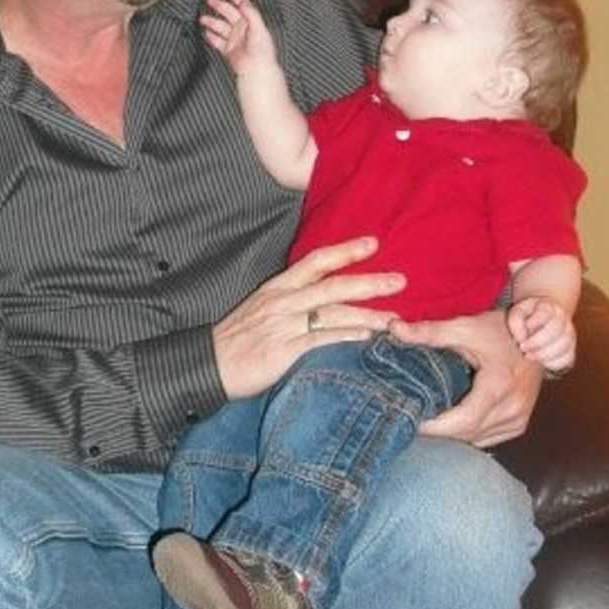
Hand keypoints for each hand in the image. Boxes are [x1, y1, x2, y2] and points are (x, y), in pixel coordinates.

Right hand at [200, 0, 275, 75]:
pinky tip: (206, 32)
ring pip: (221, 27)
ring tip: (202, 18)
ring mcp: (234, 39)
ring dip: (212, 22)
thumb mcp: (258, 28)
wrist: (256, 69)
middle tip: (210, 0)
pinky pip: (218, 41)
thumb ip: (251, 13)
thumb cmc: (261, 50)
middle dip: (219, 6)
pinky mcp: (228, 50)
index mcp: (250, 22)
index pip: (242, 5)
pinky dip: (211, 37)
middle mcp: (242, 29)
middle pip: (229, 13)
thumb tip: (242, 2)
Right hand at [213, 237, 403, 398]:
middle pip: (333, 285)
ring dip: (367, 314)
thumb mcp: (260, 309)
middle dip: (369, 282)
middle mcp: (283, 301)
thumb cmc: (235, 340)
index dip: (346, 250)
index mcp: (278, 288)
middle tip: (401, 280)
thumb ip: (289, 301)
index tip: (374, 242)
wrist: (207, 365)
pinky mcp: (283, 350)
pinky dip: (344, 336)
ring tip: (394, 318)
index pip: (316, 261)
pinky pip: (320, 340)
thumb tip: (320, 300)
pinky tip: (365, 338)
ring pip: (332, 312)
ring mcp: (283, 325)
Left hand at [389, 310, 542, 447]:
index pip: (462, 421)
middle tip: (410, 421)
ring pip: (477, 440)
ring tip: (426, 422)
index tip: (410, 420)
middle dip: (438, 433)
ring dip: (452, 436)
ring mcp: (518, 419)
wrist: (539, 334)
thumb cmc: (502, 330)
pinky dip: (468, 434)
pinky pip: (487, 438)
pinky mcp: (519, 424)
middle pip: (467, 434)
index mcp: (499, 386)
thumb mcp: (466, 327)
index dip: (435, 427)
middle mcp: (512, 408)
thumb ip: (429, 332)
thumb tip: (394, 329)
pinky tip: (449, 424)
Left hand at [506, 295, 575, 372]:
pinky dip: (553, 363)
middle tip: (523, 348)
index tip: (522, 332)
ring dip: (544, 354)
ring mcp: (569, 334)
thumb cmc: (526, 318)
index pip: (546, 313)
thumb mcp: (517, 313)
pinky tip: (541, 361)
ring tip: (529, 355)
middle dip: (537, 342)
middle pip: (556, 330)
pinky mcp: (570, 349)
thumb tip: (522, 338)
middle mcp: (563, 319)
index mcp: (549, 307)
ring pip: (564, 346)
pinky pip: (567, 359)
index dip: (534, 323)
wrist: (540, 323)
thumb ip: (516, 321)